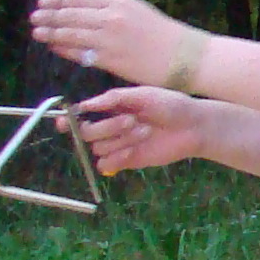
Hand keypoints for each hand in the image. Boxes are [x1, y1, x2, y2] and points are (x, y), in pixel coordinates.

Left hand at [29, 0, 193, 86]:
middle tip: (34, 18)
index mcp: (118, 1)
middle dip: (48, 16)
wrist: (186, 57)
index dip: (57, 1)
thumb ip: (111, 11)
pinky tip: (54, 47)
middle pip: (69, 14)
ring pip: (69, 33)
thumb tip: (83, 14)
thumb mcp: (138, 12)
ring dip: (50, 33)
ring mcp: (109, 38)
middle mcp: (111, 17)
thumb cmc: (164, 35)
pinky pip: (79, 53)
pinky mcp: (109, 59)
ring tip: (37, 33)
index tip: (44, 3)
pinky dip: (63, 49)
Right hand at [72, 85, 206, 175]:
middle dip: (107, 127)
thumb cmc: (171, 105)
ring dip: (120, 140)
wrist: (194, 126)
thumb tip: (86, 104)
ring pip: (99, 148)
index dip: (69, 120)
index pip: (79, 116)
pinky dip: (115, 159)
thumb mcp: (143, 95)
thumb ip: (114, 98)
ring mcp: (118, 144)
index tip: (66, 122)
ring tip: (146, 131)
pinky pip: (106, 164)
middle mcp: (109, 126)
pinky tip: (133, 151)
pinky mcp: (127, 160)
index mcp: (110, 108)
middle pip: (86, 133)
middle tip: (132, 120)